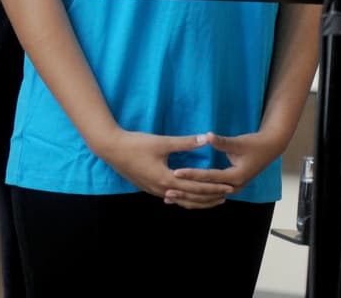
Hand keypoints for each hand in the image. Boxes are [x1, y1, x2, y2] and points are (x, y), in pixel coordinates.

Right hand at [96, 130, 233, 209]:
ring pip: (181, 201)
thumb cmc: (136, 144)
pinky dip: (184, 199)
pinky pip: (172, 198)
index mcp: (167, 179)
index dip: (214, 187)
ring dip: (198, 200)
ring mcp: (154, 190)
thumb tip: (206, 138)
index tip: (229, 186)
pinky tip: (188, 197)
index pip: (196, 188)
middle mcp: (162, 189)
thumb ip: (185, 142)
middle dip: (210, 197)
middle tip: (227, 195)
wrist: (111, 149)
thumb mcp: (162, 142)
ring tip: (212, 199)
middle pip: (191, 198)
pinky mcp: (149, 187)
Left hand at [169, 131, 284, 204]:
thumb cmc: (254, 144)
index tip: (176, 172)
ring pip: (207, 197)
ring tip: (170, 197)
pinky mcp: (228, 187)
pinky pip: (210, 195)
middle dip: (187, 191)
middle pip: (206, 192)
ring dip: (189, 196)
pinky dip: (196, 195)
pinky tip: (182, 195)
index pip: (209, 177)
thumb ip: (222, 141)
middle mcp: (233, 187)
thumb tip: (207, 136)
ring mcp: (231, 189)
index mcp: (236, 177)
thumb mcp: (239, 142)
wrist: (269, 150)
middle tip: (168, 190)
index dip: (192, 174)